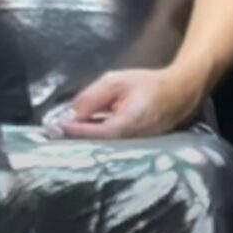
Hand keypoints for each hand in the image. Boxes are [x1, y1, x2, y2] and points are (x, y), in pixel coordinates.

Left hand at [42, 67, 203, 139]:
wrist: (179, 93)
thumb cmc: (147, 84)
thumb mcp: (118, 81)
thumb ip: (93, 96)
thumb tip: (70, 113)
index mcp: (126, 125)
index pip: (93, 134)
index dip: (73, 131)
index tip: (54, 127)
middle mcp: (129, 143)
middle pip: (95, 147)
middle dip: (74, 140)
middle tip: (53, 133)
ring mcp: (132, 150)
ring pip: (101, 149)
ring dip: (83, 142)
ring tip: (63, 134)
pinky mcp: (133, 151)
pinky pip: (109, 148)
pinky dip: (94, 141)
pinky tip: (82, 134)